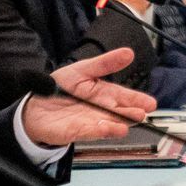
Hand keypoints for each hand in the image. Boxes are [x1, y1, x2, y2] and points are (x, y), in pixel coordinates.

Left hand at [21, 48, 155, 144]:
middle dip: (130, 113)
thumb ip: (106, 63)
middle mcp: (100, 110)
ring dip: (117, 125)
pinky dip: (98, 130)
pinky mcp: (75, 131)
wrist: (35, 104)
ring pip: (107, 124)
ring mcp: (89, 122)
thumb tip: (129, 53)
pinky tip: (107, 128)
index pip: (124, 97)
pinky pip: (88, 132)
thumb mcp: (83, 69)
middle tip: (141, 113)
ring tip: (128, 123)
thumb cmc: (60, 88)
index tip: (150, 103)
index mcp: (104, 93)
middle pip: (119, 113)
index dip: (137, 100)